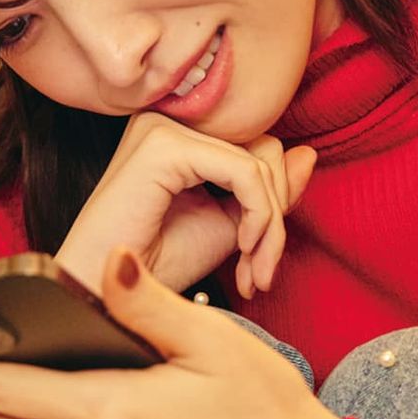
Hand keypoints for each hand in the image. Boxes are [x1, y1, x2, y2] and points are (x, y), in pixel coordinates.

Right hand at [55, 111, 315, 298]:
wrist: (108, 297)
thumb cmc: (157, 266)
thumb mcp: (228, 226)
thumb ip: (266, 193)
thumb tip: (309, 153)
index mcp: (180, 134)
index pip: (257, 147)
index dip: (274, 204)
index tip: (262, 262)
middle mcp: (169, 121)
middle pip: (265, 149)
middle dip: (275, 216)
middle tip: (262, 271)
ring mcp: (164, 127)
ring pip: (261, 161)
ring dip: (270, 223)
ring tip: (255, 270)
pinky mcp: (165, 145)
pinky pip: (244, 172)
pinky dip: (258, 214)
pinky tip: (242, 249)